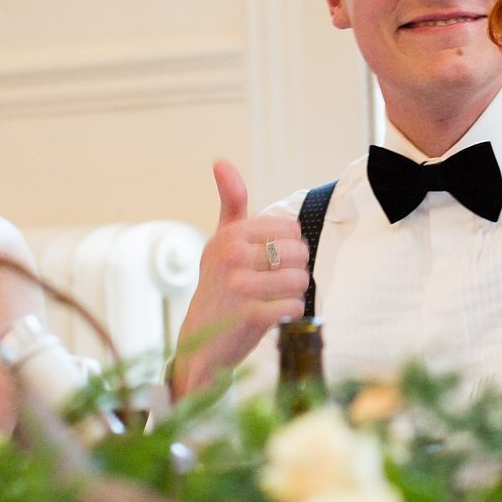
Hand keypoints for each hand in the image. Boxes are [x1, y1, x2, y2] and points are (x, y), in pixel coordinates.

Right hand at [168, 160, 309, 399]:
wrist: (201, 341)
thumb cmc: (219, 287)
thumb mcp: (221, 240)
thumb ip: (230, 201)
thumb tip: (220, 160)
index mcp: (229, 234)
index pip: (290, 229)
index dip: (290, 247)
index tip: (272, 261)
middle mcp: (231, 255)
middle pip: (299, 252)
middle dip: (294, 270)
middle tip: (274, 283)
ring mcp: (239, 285)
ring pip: (300, 278)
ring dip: (295, 292)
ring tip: (275, 298)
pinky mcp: (249, 315)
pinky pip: (294, 305)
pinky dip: (290, 313)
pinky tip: (273, 315)